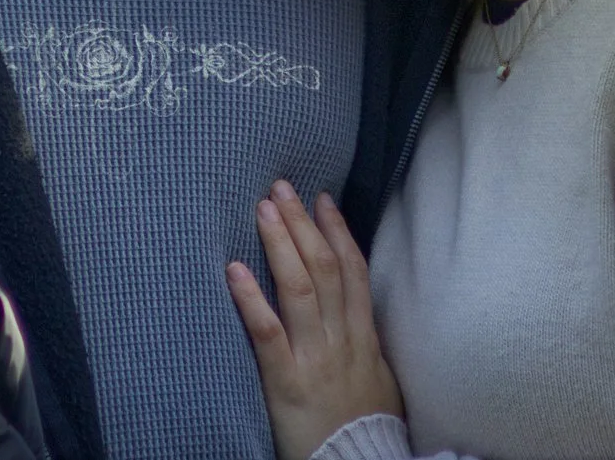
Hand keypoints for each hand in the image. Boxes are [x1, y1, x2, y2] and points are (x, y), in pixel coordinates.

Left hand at [227, 181, 404, 459]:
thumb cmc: (366, 428)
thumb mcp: (379, 378)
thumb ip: (366, 342)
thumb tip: (357, 312)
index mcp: (364, 338)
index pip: (353, 271)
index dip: (337, 231)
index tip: (322, 198)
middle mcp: (341, 340)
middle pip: (324, 268)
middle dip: (302, 224)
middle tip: (280, 187)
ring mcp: (314, 359)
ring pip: (299, 290)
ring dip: (280, 244)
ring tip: (262, 209)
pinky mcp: (286, 383)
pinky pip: (267, 334)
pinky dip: (251, 299)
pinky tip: (234, 269)